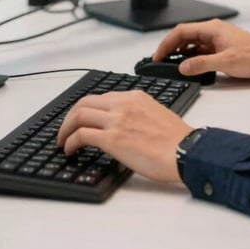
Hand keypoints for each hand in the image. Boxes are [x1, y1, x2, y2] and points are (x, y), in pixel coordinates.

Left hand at [57, 91, 192, 182]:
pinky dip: (70, 141)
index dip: (85, 109)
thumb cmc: (176, 140)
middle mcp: (124, 104)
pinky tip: (70, 150)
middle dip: (70, 117)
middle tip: (65, 130)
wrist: (185, 151)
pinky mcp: (113, 139)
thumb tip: (123, 125)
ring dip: (66, 129)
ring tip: (63, 141)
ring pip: (79, 115)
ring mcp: (117, 120)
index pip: (101, 97)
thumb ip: (137, 113)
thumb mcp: (156, 114)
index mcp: (135, 97)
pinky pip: (81, 135)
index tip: (80, 120)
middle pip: (84, 102)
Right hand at [153, 18, 249, 79]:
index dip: (166, 43)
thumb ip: (201, 64)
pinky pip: (201, 49)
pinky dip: (192, 56)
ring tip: (172, 64)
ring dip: (181, 52)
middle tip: (160, 61)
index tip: (157, 55)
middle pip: (185, 36)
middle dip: (171, 47)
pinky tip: (190, 66)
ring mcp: (218, 38)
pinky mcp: (222, 47)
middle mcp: (213, 31)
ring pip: (193, 43)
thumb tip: (182, 67)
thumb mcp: (225, 62)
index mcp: (212, 29)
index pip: (181, 31)